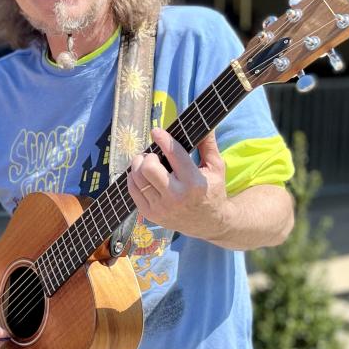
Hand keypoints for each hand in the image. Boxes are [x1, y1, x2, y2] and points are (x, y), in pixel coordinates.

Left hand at [126, 128, 230, 242]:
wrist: (209, 224)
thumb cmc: (213, 191)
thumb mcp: (216, 168)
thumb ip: (208, 145)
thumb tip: (204, 124)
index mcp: (194, 183)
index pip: (173, 154)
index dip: (163, 139)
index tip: (156, 131)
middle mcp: (176, 197)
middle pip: (148, 167)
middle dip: (148, 156)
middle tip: (153, 155)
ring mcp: (161, 207)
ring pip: (137, 178)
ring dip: (138, 165)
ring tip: (147, 163)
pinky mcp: (150, 214)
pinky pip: (132, 190)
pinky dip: (134, 179)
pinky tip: (143, 176)